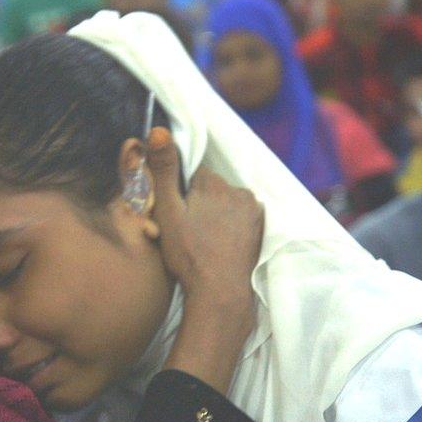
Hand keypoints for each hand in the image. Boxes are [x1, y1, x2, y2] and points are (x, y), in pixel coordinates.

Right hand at [146, 127, 264, 392]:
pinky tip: (222, 245)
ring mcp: (254, 210)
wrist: (220, 291)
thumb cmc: (189, 254)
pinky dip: (232, 227)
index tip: (177, 217)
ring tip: (206, 242)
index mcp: (212, 183)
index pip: (191, 177)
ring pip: (227, 203)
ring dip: (217, 215)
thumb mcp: (168, 212)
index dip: (181, 196)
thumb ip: (164, 171)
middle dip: (200, 204)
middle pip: (211, 189)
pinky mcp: (262, 228)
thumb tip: (158, 130)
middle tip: (190, 234)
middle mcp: (238, 190)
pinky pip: (241, 217)